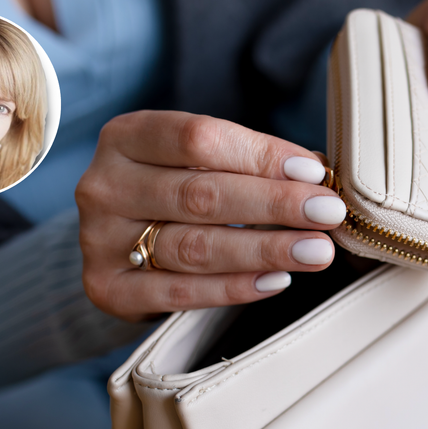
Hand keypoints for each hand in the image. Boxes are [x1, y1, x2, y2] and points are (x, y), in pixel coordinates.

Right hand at [76, 111, 342, 320]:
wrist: (115, 242)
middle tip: (328, 213)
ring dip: (265, 249)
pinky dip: (233, 287)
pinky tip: (276, 280)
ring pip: (194, 246)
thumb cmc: (169, 191)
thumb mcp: (195, 161)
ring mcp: (99, 240)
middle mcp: (105, 184)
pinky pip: (179, 292)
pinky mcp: (107, 289)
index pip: (198, 138)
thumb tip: (316, 171)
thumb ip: (246, 160)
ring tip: (316, 251)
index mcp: (126, 136)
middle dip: (275, 204)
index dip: (260, 154)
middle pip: (201, 194)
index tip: (313, 170)